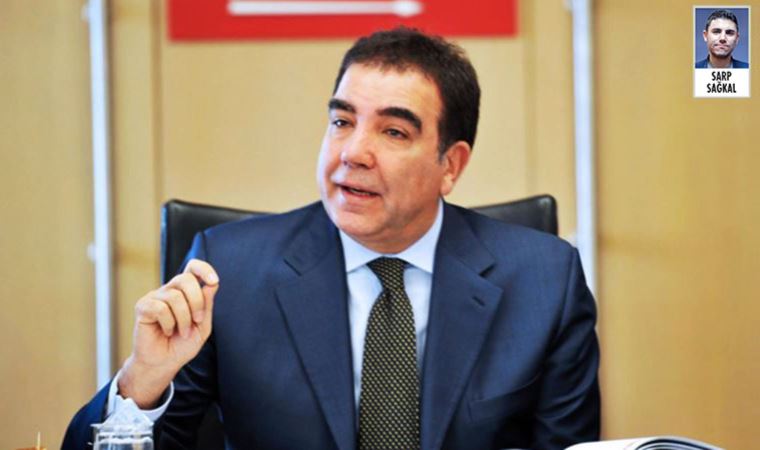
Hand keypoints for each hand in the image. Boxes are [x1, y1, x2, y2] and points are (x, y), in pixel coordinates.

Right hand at [118, 259, 218, 407]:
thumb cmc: (182, 345)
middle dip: (197, 301)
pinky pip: (160, 308)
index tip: (213, 280)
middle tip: (197, 320)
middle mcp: (169, 290)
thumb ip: (207, 305)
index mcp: (185, 292)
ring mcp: (155, 297)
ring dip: (184, 318)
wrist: (163, 363)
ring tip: (182, 332)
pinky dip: (169, 323)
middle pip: (186, 278)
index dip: (204, 269)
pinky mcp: (143, 307)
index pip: (193, 267)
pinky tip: (166, 332)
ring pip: (175, 296)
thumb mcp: (202, 326)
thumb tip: (211, 284)